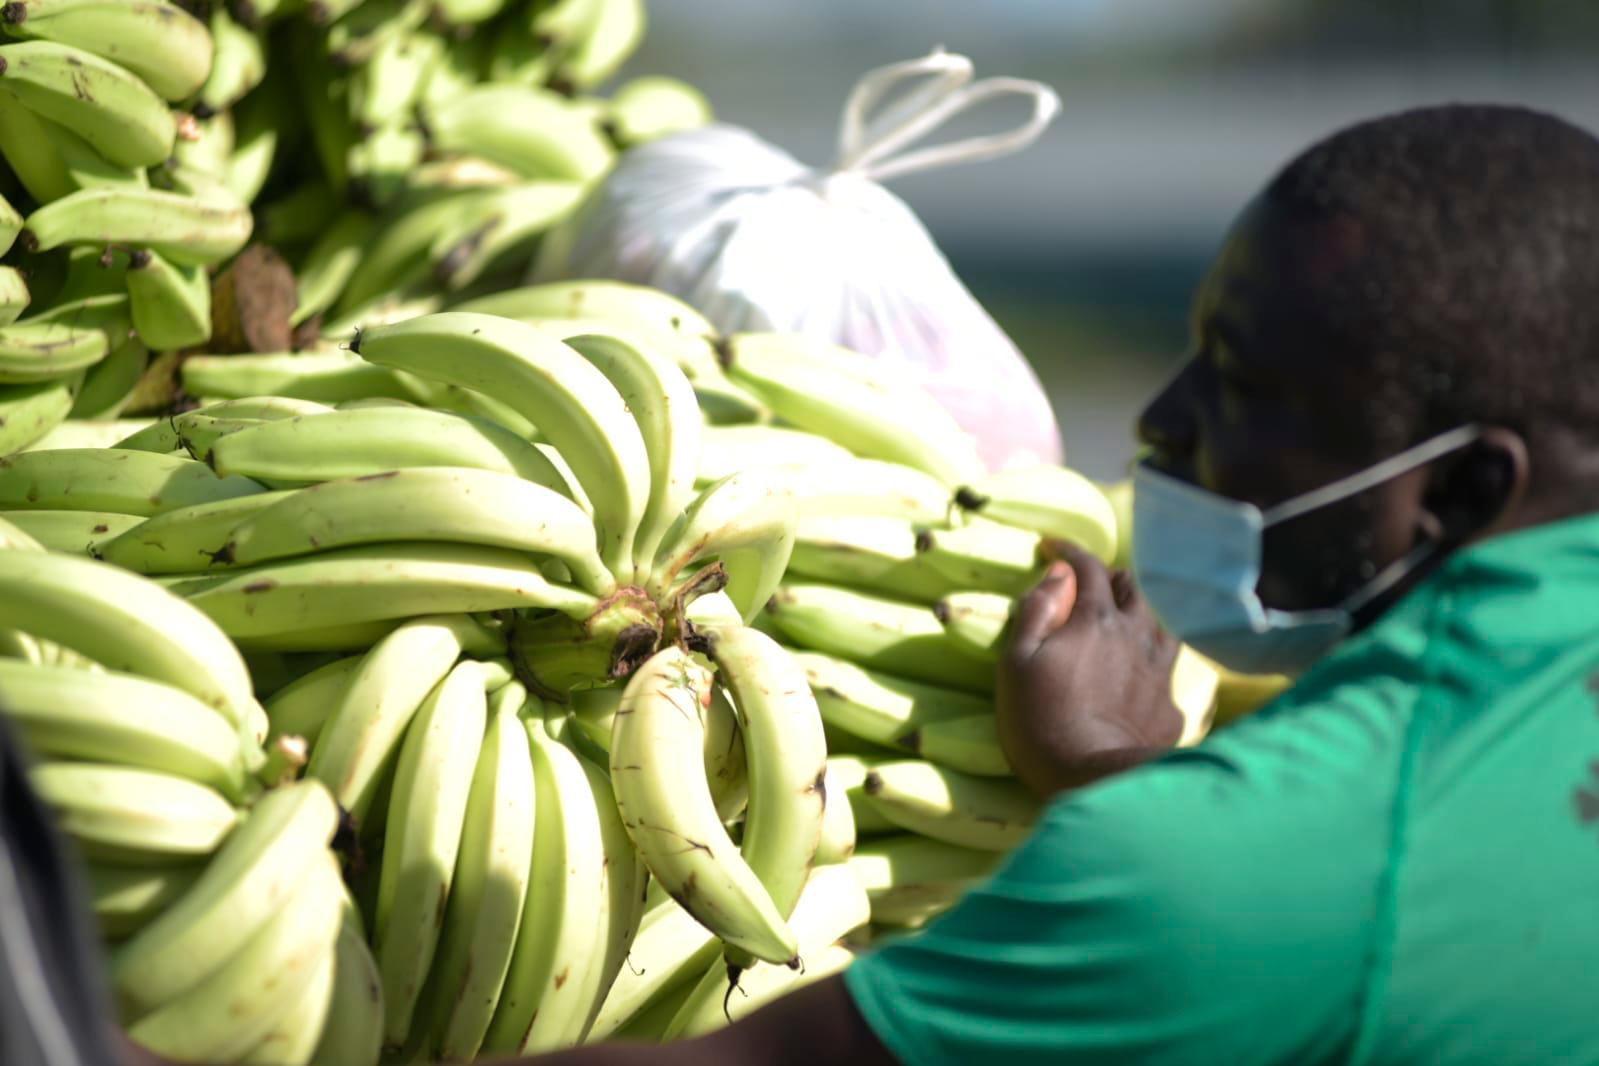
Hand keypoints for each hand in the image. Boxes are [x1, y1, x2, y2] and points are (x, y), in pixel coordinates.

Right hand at [997, 544, 1184, 797]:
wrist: (1093, 779)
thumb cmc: (1041, 719)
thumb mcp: (1017, 661)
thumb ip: (1036, 610)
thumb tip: (1057, 574)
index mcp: (1096, 619)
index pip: (1087, 567)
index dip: (1068, 551)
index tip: (1050, 548)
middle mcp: (1135, 635)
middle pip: (1134, 586)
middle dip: (1110, 576)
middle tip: (1088, 585)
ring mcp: (1160, 671)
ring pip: (1162, 622)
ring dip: (1142, 611)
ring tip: (1125, 619)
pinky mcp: (1171, 708)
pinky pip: (1169, 670)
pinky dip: (1152, 660)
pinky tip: (1142, 673)